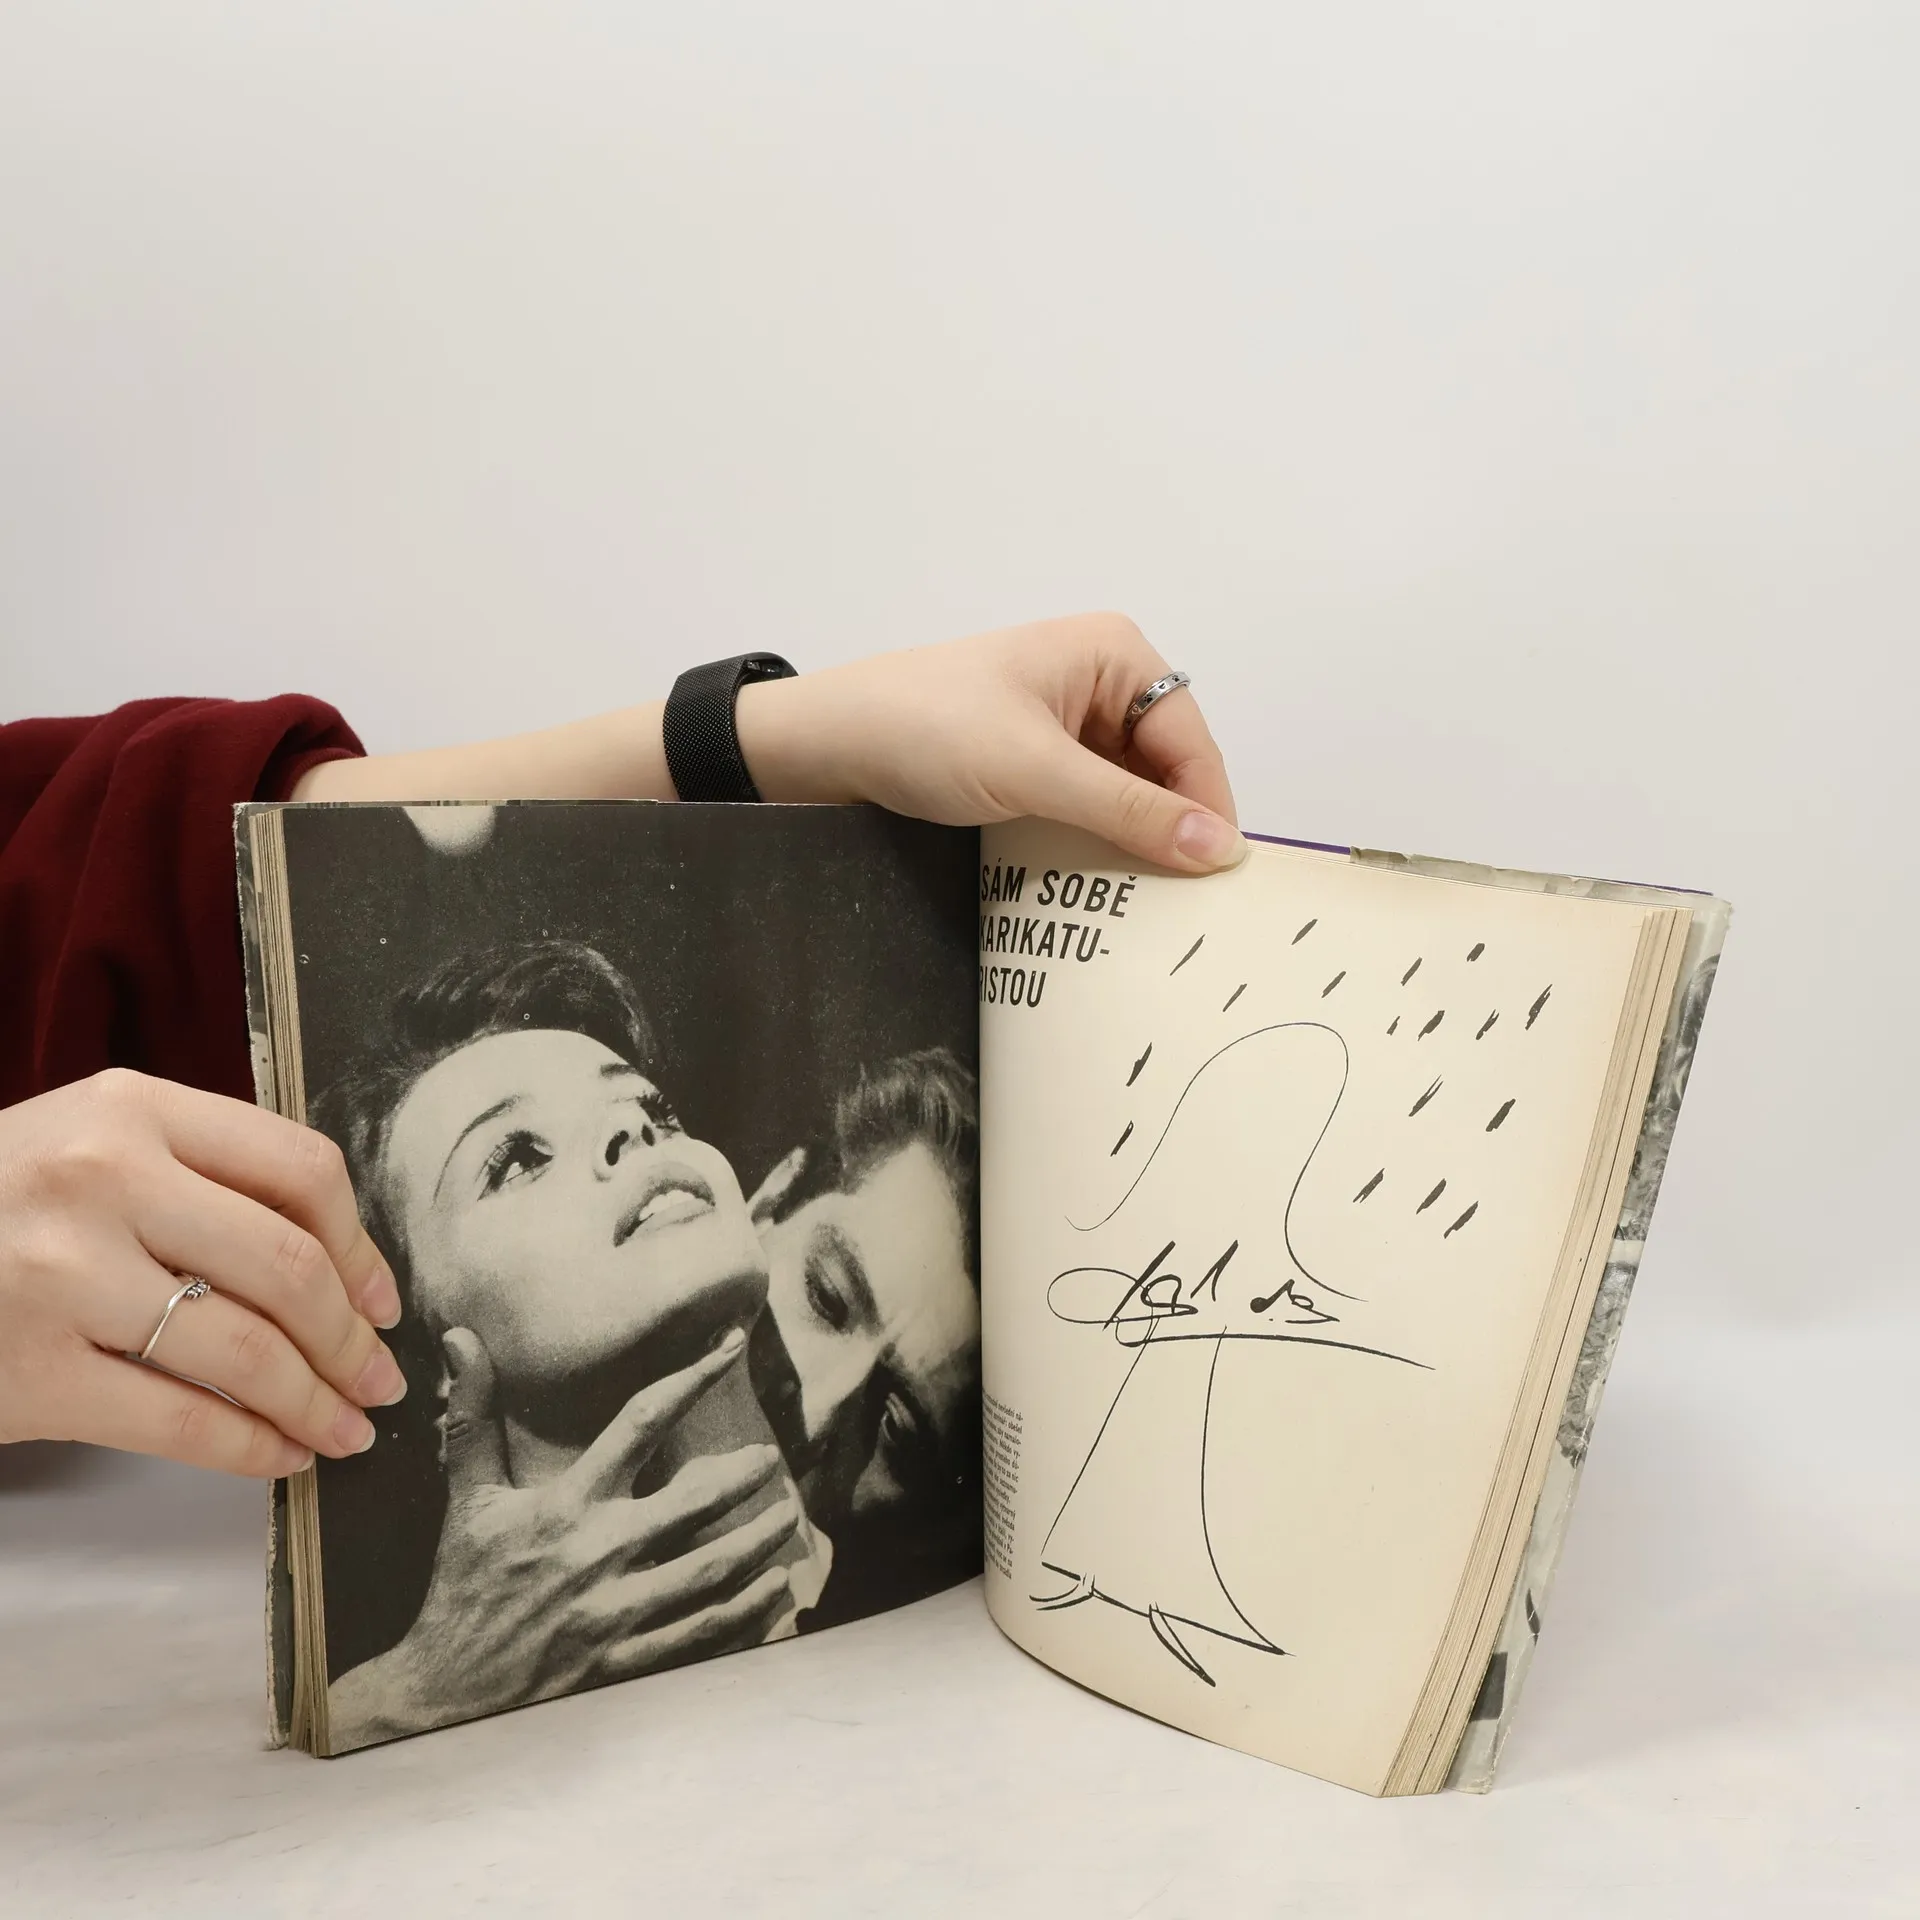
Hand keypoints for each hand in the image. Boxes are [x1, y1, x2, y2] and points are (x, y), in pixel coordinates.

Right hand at [0, 1069, 405, 1473]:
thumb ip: (200, 1177)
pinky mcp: (30, 1373)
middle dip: (352, 1338)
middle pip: (288, 1266)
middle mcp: (102, 1179)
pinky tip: (281, 1454)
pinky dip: (251, 1445)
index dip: (360, 1246)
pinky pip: (181, 1419)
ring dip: (316, 1401)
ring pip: (246, 1350)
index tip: (381, 1298)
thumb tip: (339, 1267)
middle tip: (379, 1378)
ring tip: (346, 1428)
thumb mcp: (89, 1147)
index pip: (301, 1169)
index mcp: (132, 1109)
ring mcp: (62, 1277)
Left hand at [290, 611, 1242, 873]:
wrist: (815, 748)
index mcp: (1111, 652)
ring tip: (1139, 912)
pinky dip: (1089, 850)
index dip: (1208, 810)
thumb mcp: (1034, 771)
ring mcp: (1060, 726)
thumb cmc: (919, 729)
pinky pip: (1082, 811)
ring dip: (1127, 849)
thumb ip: (1129, 813)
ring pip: (1124, 798)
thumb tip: (1219, 851)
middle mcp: (1095, 681)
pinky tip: (1090, 895)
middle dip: (1168, 832)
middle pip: (1164, 770)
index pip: (1191, 740)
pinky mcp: (1027, 766)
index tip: (1218, 885)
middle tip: (1181, 911)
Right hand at [329, 1326, 802, 1741]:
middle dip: (745, 1475)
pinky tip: (774, 1593)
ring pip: (711, 1570)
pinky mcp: (626, 1665)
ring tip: (785, 1520)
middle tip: (772, 1458)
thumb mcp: (467, 1498)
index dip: (693, 1377)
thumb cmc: (462, 1586)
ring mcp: (616, 1613)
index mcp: (566, 1505)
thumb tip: (460, 1336)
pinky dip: (748, 1612)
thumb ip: (473, 1415)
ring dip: (759, 1542)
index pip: (641, 1421)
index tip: (732, 1347)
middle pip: (696, 1501)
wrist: (441, 1692)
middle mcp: (598, 1554)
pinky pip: (703, 1634)